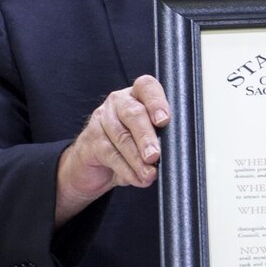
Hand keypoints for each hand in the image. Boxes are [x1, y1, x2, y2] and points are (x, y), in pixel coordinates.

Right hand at [54, 75, 169, 225]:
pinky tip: (136, 178)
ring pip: (122, 137)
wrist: (93, 166)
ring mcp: (102, 119)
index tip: (164, 121)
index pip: (147, 87)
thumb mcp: (146, 140)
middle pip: (133, 114)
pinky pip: (110, 154)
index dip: (156, 102)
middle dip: (146, 137)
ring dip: (137, 158)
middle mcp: (118, 102)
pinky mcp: (90, 140)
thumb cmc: (128, 147)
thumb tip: (175, 155)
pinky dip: (126, 170)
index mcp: (137, 96)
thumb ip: (160, 140)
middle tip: (155, 155)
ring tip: (149, 173)